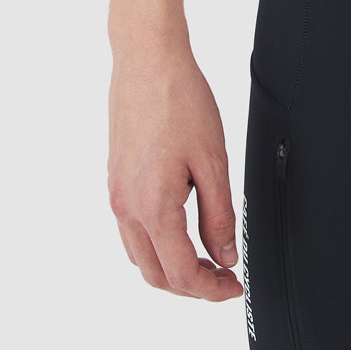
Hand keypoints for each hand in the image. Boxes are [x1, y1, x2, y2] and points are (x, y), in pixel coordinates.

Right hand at [107, 37, 243, 300]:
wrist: (146, 59)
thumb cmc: (179, 100)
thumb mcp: (212, 161)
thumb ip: (219, 215)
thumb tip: (225, 255)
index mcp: (152, 207)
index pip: (181, 273)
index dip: (211, 290)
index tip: (235, 287)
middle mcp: (127, 208)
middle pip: (156, 274)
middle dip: (192, 286)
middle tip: (224, 278)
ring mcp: (117, 194)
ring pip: (140, 256)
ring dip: (172, 268)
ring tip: (207, 257)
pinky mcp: (116, 179)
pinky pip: (132, 231)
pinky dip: (156, 245)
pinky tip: (181, 230)